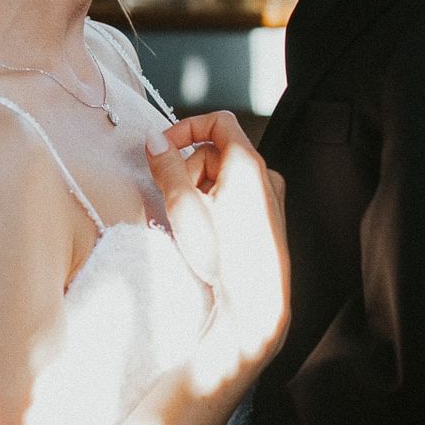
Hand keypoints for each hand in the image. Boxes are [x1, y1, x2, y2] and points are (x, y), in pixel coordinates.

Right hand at [145, 111, 289, 376]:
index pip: (218, 121)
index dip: (186, 127)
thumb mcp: (183, 207)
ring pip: (224, 177)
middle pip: (216, 152)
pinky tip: (208, 233)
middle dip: (189, 171)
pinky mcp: (268, 219)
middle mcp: (265, 175)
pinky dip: (216, 204)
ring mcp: (270, 198)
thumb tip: (154, 141)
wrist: (255, 303)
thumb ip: (166, 167)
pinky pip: (236, 197)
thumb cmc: (223, 257)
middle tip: (175, 202)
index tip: (162, 148)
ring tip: (192, 224)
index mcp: (248, 164)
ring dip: (201, 190)